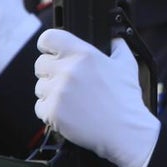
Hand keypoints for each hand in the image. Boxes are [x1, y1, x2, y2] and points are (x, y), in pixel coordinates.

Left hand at [34, 29, 159, 166]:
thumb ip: (117, 45)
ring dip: (51, 93)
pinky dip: (51, 111)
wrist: (125, 131)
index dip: (48, 45)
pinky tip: (68, 113)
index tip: (51, 52)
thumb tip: (113, 36)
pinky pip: (40, 107)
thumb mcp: (127, 64)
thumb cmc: (126, 99)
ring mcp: (58, 92)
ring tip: (71, 100)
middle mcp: (68, 70)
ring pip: (39, 87)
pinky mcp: (52, 112)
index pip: (48, 38)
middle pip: (40, 64)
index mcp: (84, 54)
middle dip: (50, 72)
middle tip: (67, 82)